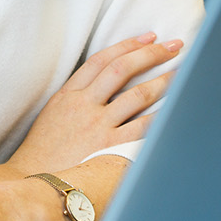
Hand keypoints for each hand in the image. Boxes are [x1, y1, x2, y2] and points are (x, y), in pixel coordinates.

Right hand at [5, 33, 180, 176]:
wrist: (37, 182)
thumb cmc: (44, 151)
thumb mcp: (53, 114)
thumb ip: (77, 96)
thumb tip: (105, 83)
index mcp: (68, 94)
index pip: (102, 60)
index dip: (128, 45)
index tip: (149, 37)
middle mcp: (84, 105)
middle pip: (122, 69)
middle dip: (152, 54)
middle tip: (175, 46)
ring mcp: (98, 127)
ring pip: (137, 95)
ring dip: (164, 81)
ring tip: (182, 73)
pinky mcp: (109, 149)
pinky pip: (142, 128)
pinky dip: (161, 116)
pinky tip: (177, 108)